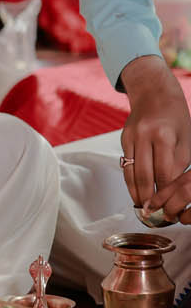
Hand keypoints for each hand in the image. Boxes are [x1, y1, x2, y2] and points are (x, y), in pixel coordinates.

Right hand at [122, 55, 190, 214]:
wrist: (153, 92)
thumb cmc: (176, 116)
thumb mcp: (187, 138)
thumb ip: (179, 163)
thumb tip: (172, 189)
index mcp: (163, 136)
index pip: (165, 174)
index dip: (167, 194)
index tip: (171, 209)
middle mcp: (143, 137)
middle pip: (144, 176)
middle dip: (149, 199)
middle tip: (154, 215)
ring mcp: (130, 137)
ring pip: (131, 172)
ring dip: (136, 193)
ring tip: (142, 208)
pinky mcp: (123, 139)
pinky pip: (126, 165)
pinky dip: (130, 180)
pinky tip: (136, 192)